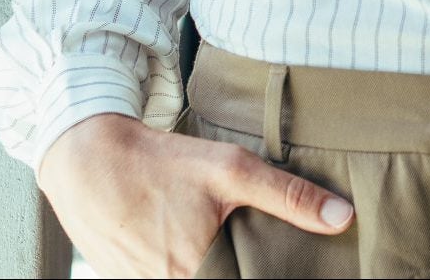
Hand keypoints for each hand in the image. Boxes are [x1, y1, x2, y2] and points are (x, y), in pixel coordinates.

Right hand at [38, 113, 352, 278]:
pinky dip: (178, 269)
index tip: (275, 266)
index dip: (258, 273)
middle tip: (237, 246)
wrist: (86, 161)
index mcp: (195, 276)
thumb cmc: (162, 163)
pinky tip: (184, 246)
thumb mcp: (231, 169)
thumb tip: (343, 218)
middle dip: (236, 269)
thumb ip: (289, 196)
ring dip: (208, 270)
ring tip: (211, 244)